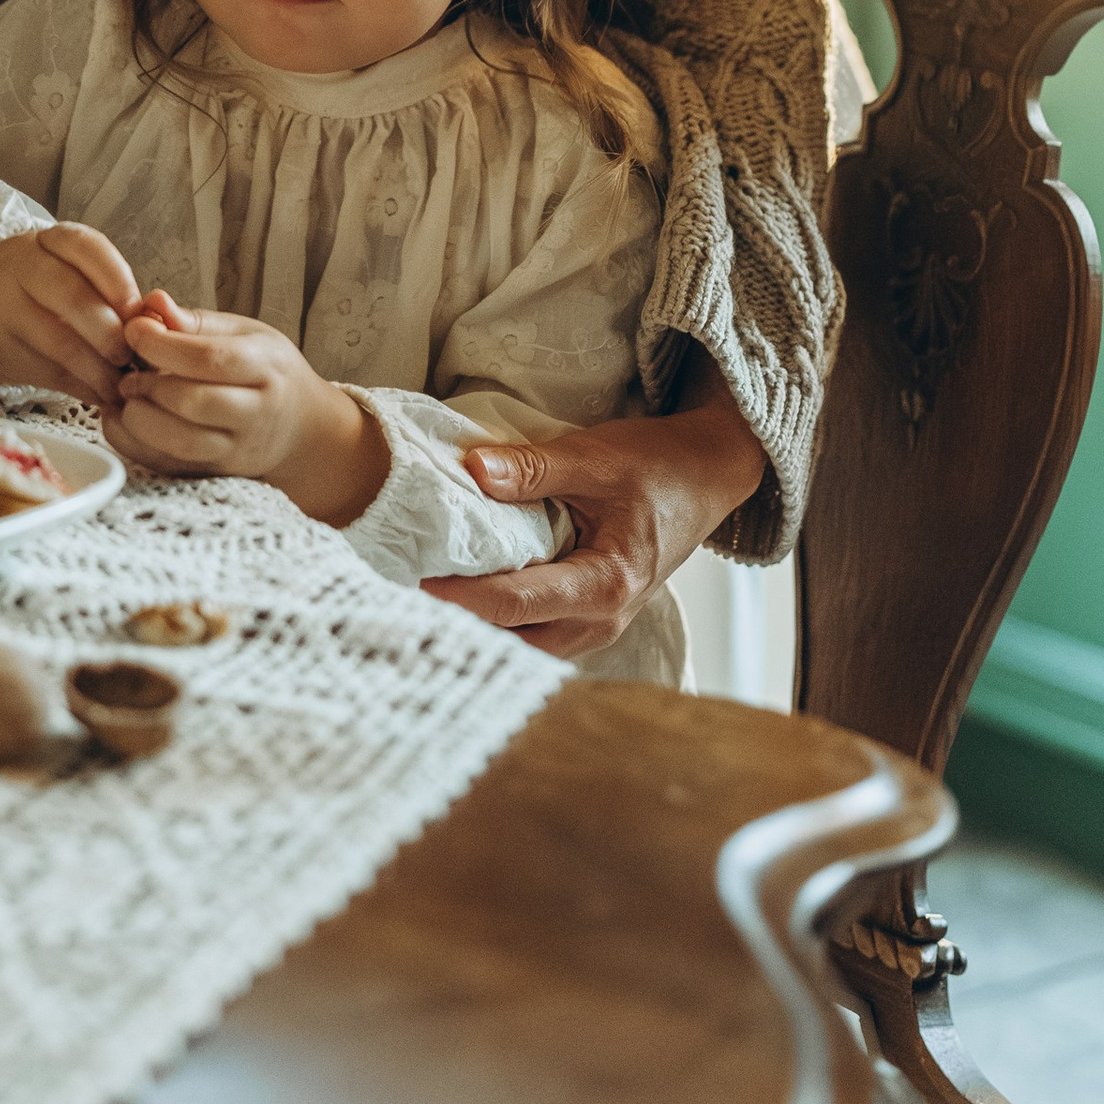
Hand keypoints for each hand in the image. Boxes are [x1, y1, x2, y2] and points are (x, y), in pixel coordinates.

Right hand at [0, 224, 141, 407]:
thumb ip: (111, 292)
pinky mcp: (1, 349)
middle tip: (132, 356)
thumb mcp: (69, 270)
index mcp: (50, 241)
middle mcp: (24, 268)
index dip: (117, 279)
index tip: (137, 311)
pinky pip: (48, 372)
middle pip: (71, 294)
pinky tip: (101, 394)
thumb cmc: (42, 287)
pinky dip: (82, 388)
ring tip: (120, 384)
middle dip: (109, 331)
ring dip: (98, 369)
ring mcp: (7, 308)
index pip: (85, 247)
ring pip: (58, 340)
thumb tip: (156, 327)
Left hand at [106, 300, 386, 525]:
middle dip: (148, 385)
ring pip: (181, 443)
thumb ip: (196, 322)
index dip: (163, 345)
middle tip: (126, 370)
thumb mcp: (246, 334)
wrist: (303, 431)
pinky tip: (122, 421)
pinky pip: (170, 467)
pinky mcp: (217, 473)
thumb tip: (152, 302)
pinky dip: (136, 445)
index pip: (211, 359)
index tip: (133, 330)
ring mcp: (237, 450)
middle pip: (194, 403)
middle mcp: (255, 413)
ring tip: (126, 396)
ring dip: (139, 420)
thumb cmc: (269, 372)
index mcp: (266, 367)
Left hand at [421, 378, 765, 656]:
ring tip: (419, 603)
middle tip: (398, 598)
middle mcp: (602, 621)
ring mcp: (597, 628)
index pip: (517, 602)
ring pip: (523, 647)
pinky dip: (499, 624)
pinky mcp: (589, 621)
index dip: (460, 595)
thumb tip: (472, 471)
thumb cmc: (656, 467)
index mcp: (607, 583)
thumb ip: (534, 468)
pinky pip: (535, 637)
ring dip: (476, 628)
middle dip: (458, 623)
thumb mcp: (595, 456)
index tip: (412, 580)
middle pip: (513, 638)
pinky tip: (461, 602)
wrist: (705, 479)